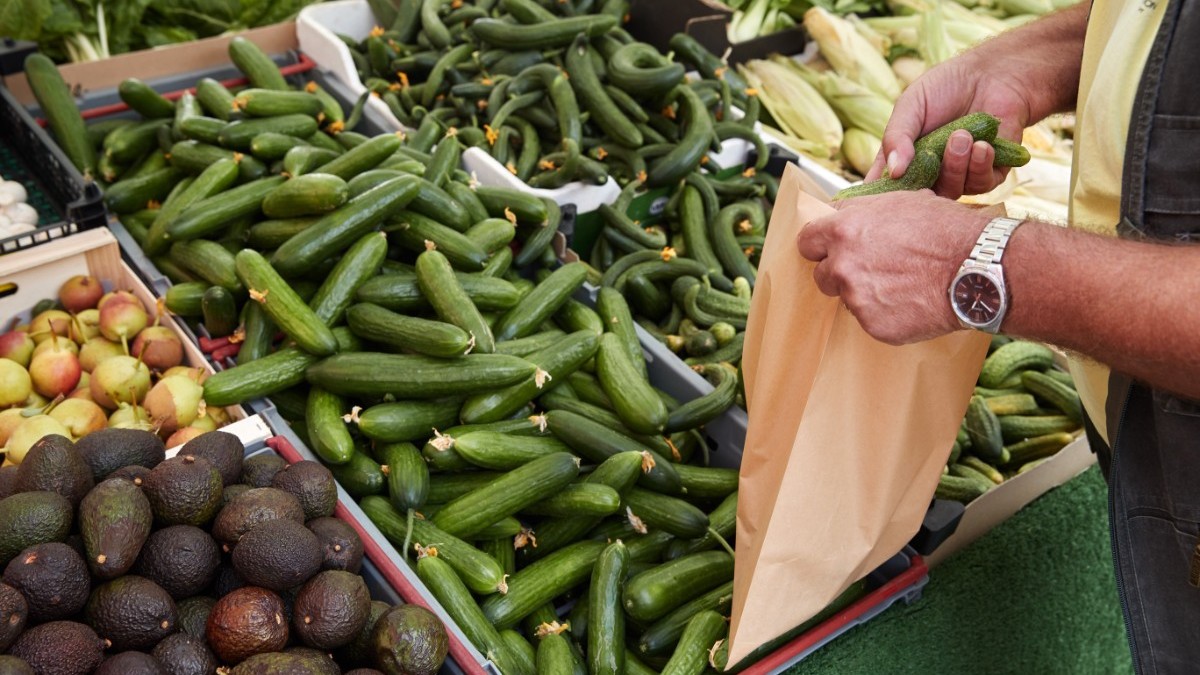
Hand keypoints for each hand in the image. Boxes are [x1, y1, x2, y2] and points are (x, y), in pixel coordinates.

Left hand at [796, 191, 991, 344]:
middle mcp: (842, 264)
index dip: (820, 245)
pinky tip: (910, 303)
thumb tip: (846, 214)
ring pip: (846, 298)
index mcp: (843, 229)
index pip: (807, 241)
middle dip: (840, 272)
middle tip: (871, 270)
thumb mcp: (900, 202)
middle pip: (822, 273)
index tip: (832, 250)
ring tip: (899, 285)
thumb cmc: (944, 229)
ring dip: (863, 294)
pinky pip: (869, 320)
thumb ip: (863, 212)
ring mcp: (855, 297)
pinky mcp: (872, 324)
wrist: (975, 268)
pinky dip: (885, 314)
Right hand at [866, 55, 1032, 198]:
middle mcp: (929, 172)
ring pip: (951, 191)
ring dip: (956, 166)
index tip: (888, 186)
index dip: (883, 194)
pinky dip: (980, 166)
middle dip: (925, 177)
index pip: (885, 187)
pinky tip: (983, 145)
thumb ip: (896, 136)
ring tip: (962, 135)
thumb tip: (894, 171)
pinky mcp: (989, 174)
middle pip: (918, 196)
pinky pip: (982, 185)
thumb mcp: (910, 106)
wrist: (993, 73)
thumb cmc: (945, 86)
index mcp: (904, 159)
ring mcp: (959, 175)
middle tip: (932, 151)